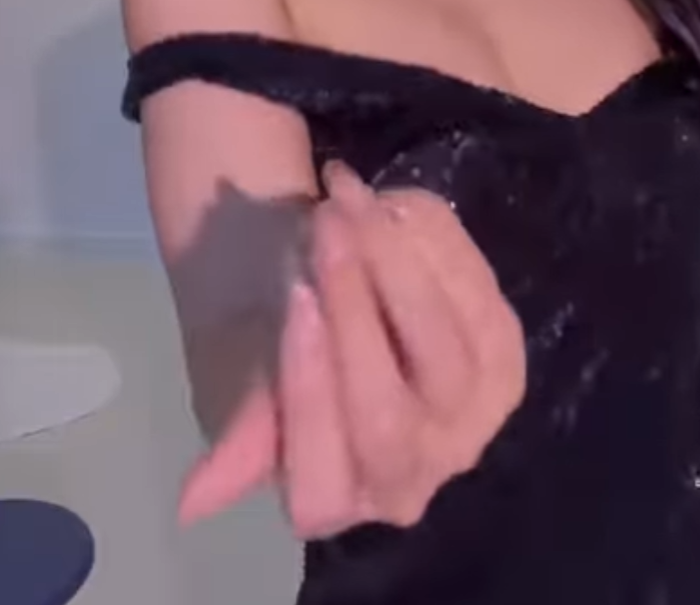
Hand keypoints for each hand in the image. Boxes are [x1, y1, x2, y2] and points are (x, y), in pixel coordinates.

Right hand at [179, 166, 526, 535]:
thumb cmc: (271, 335)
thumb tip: (195, 502)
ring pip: (440, 345)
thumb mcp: (246, 373)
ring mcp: (468, 421)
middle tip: (325, 224)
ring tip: (347, 197)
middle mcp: (411, 480)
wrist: (323, 294)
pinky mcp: (504, 356)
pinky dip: (430, 240)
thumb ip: (242, 428)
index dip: (310, 389)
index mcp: (332, 498)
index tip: (296, 298)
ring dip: (393, 258)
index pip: (319, 473)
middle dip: (355, 307)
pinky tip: (389, 200)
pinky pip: (474, 294)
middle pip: (386, 413)